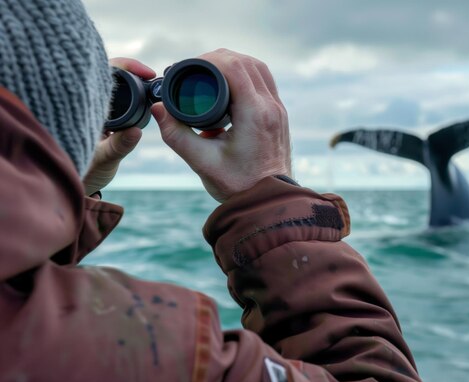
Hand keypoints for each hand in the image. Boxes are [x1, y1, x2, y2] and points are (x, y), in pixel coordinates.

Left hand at [82, 58, 155, 195]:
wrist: (78, 183)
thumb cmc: (85, 172)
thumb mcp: (104, 159)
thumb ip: (120, 145)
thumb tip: (137, 131)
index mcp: (84, 106)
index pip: (106, 72)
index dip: (128, 66)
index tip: (147, 73)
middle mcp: (87, 104)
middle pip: (112, 75)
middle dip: (134, 72)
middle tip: (152, 77)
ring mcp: (94, 110)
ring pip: (116, 87)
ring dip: (134, 85)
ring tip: (150, 86)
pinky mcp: (102, 118)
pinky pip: (118, 101)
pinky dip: (132, 98)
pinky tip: (143, 103)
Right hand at [151, 49, 291, 201]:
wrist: (269, 202)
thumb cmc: (239, 186)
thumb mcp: (202, 162)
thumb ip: (177, 135)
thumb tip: (157, 109)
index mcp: (255, 114)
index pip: (234, 67)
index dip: (209, 60)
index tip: (189, 68)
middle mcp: (271, 107)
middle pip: (247, 62)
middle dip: (219, 59)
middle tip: (195, 71)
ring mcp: (279, 110)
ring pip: (258, 69)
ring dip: (235, 64)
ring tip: (209, 75)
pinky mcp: (279, 116)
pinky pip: (264, 82)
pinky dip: (246, 76)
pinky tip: (229, 86)